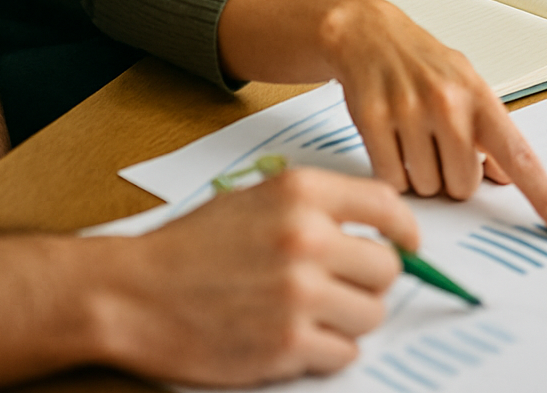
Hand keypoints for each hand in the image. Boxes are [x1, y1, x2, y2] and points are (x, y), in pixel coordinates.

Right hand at [106, 168, 418, 386]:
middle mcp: (306, 238)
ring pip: (371, 314)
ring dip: (351, 318)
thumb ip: (316, 208)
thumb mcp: (258, 198)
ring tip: (315, 312)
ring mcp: (299, 294)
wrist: (136, 291)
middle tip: (345, 286)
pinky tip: (298, 336)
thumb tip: (378, 231)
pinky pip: (344, 353)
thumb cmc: (195, 245)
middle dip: (371, 281)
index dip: (406, 229)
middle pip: (387, 268)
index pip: (386, 205)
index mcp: (301, 193)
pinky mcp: (287, 346)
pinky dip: (328, 350)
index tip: (410, 244)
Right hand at [319, 0, 546, 240]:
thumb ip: (488, 131)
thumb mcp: (464, 85)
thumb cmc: (421, 62)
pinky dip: (392, 173)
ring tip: (411, 138)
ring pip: (426, 187)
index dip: (545, 196)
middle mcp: (447, 102)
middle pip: (463, 186)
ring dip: (420, 175)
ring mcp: (408, 109)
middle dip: (451, 176)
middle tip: (438, 145)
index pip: (520, 155)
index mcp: (478, 96)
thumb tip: (506, 177)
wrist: (367, 32)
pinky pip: (391, 180)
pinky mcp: (372, 118)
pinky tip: (390, 141)